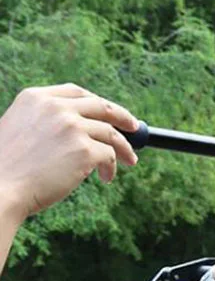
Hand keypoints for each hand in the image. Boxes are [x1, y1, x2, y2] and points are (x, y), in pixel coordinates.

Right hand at [0, 83, 138, 221]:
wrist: (0, 187)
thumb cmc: (7, 167)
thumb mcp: (22, 130)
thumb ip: (47, 122)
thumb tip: (83, 130)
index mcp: (36, 98)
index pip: (76, 93)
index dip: (99, 102)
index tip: (111, 112)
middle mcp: (56, 108)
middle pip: (102, 106)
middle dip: (123, 117)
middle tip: (135, 129)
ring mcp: (72, 127)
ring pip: (111, 134)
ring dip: (122, 149)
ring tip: (129, 161)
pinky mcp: (85, 150)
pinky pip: (110, 155)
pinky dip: (112, 167)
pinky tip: (106, 177)